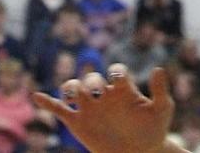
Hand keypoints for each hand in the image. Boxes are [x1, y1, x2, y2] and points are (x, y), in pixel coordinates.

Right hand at [34, 66, 171, 152]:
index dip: (115, 72)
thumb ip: (161, 90)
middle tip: (96, 93)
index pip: (116, 71)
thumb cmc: (153, 130)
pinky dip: (48, 102)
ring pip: (75, 89)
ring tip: (74, 95)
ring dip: (72, 87)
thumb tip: (158, 68)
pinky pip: (60, 110)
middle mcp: (105, 95)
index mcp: (124, 89)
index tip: (117, 81)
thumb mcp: (161, 110)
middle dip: (92, 82)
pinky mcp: (78, 124)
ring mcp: (90, 109)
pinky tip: (37, 96)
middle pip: (92, 78)